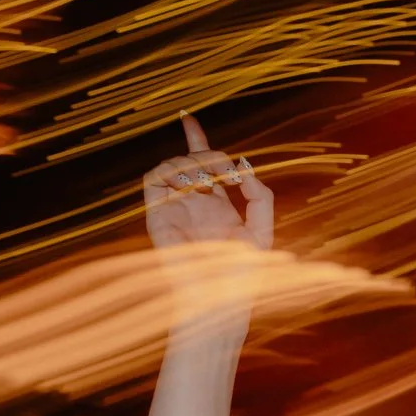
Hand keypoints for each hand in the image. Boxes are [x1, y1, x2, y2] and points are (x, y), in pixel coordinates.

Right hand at [142, 115, 273, 331]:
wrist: (219, 298)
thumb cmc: (242, 274)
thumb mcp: (262, 230)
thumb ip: (261, 196)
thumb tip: (245, 166)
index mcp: (216, 207)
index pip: (203, 166)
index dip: (196, 139)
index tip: (188, 117)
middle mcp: (193, 205)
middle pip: (190, 159)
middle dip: (208, 152)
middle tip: (226, 169)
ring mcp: (174, 209)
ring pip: (170, 165)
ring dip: (191, 160)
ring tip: (209, 177)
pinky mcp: (158, 215)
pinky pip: (153, 179)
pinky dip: (169, 170)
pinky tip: (191, 180)